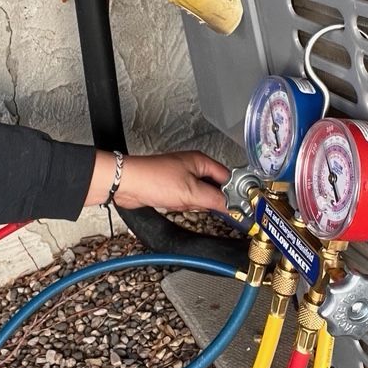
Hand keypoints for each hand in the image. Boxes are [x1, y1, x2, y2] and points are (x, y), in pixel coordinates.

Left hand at [87, 150, 229, 213]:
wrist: (127, 184)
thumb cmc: (154, 179)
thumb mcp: (192, 192)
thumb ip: (216, 199)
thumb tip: (234, 206)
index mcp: (201, 161)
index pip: (227, 177)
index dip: (234, 191)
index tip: (239, 206)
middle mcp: (192, 167)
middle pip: (214, 188)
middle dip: (207, 200)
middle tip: (199, 203)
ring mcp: (182, 177)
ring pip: (199, 196)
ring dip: (192, 204)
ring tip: (180, 201)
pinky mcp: (171, 187)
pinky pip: (186, 199)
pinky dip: (182, 205)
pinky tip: (173, 204)